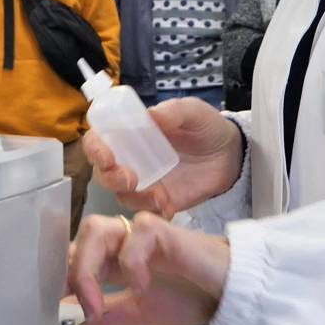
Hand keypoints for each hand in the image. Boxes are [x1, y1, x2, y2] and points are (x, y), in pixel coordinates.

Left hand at [68, 213, 230, 324]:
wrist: (231, 295)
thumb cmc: (193, 297)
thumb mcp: (140, 314)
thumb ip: (107, 316)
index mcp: (117, 260)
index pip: (76, 256)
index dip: (60, 277)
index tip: (49, 306)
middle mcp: (126, 242)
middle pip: (81, 238)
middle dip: (71, 273)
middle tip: (80, 309)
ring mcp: (144, 233)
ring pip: (99, 228)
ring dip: (89, 266)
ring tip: (97, 300)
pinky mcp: (166, 230)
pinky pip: (137, 233)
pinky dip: (132, 263)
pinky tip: (142, 286)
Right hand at [85, 98, 241, 218]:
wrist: (230, 155)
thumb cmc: (206, 127)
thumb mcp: (193, 111)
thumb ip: (173, 111)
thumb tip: (151, 115)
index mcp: (131, 134)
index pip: (99, 140)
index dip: (94, 148)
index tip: (106, 156)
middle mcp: (131, 159)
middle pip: (103, 173)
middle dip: (110, 178)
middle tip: (130, 178)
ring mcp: (144, 183)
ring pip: (121, 196)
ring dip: (132, 198)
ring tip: (157, 195)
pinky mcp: (160, 201)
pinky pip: (146, 212)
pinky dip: (152, 212)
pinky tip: (167, 206)